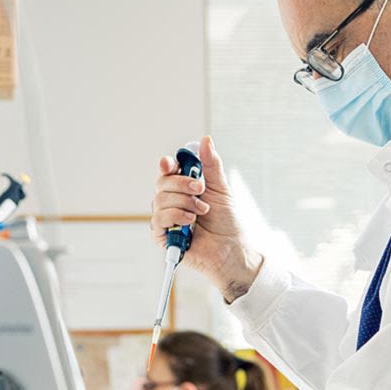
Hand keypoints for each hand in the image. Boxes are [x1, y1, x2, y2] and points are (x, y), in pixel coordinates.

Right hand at [150, 136, 262, 301]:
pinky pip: (158, 219)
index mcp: (183, 189)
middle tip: (200, 190)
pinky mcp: (163, 236)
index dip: (167, 165)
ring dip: (183, 202)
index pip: (168, 171)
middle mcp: (172, 202)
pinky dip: (175, 216)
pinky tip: (190, 222)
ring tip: (201, 211)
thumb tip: (206, 140)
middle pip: (162, 183)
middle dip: (181, 184)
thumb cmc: (227, 222)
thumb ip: (211, 165)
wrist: (232, 249)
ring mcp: (166, 219)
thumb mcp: (220, 189)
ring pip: (160, 199)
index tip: (172, 163)